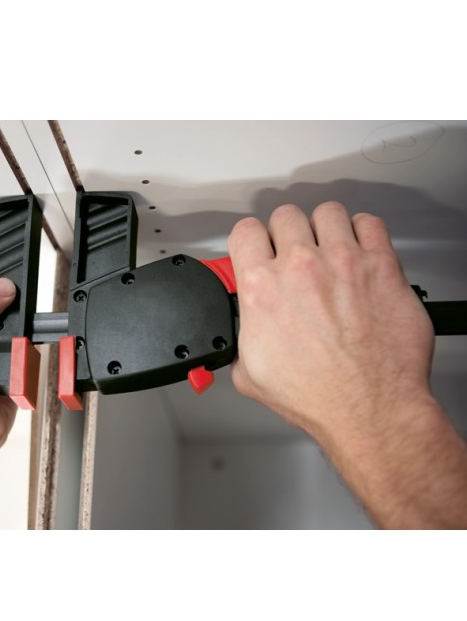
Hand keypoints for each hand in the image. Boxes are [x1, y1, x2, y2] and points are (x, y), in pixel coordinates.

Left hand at [0, 278, 17, 528]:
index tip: (7, 292)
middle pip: (0, 315)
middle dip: (10, 322)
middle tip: (8, 332)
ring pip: (17, 340)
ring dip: (19, 349)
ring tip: (12, 359)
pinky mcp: (7, 383)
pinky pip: (28, 367)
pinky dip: (28, 370)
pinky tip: (18, 377)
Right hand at [228, 202, 466, 526]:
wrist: (367, 408)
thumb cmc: (315, 395)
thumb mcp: (248, 374)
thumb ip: (239, 342)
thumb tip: (242, 335)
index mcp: (262, 288)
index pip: (244, 231)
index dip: (249, 239)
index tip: (256, 248)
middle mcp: (300, 267)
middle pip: (285, 216)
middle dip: (286, 233)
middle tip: (293, 252)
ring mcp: (343, 262)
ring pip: (327, 212)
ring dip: (323, 227)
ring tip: (328, 247)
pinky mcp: (381, 266)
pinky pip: (370, 223)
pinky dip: (362, 231)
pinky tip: (359, 248)